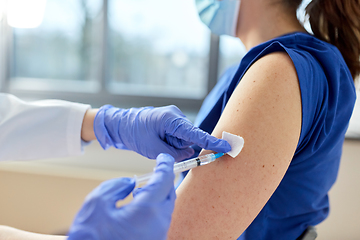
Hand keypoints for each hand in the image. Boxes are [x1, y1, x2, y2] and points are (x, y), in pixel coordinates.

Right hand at [68, 153, 175, 239]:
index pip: (164, 180)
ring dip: (157, 196)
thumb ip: (116, 186)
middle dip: (163, 181)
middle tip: (154, 172)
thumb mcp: (96, 203)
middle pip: (169, 195)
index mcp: (148, 211)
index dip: (165, 165)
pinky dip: (154, 210)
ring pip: (165, 209)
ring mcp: (158, 236)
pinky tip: (138, 208)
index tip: (164, 158)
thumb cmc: (90, 238)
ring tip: (140, 191)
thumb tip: (130, 182)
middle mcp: (159, 224)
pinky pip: (160, 222)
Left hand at [94, 105, 230, 160]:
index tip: (227, 147)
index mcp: (171, 119)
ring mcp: (173, 118)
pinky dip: (170, 142)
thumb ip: (174, 154)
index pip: (195, 134)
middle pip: (189, 138)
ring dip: (173, 145)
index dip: (212, 142)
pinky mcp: (171, 121)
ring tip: (156, 140)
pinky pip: (178, 136)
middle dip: (178, 146)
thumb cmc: (134, 134)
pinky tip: (158, 138)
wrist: (121, 124)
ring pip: (183, 139)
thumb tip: (189, 153)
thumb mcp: (153, 149)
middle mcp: (175, 116)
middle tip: (160, 146)